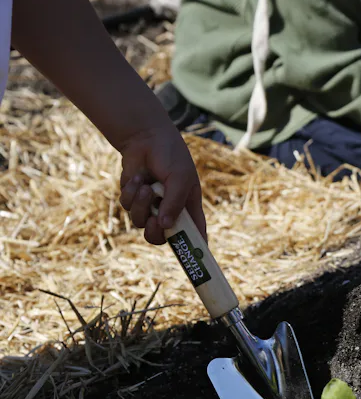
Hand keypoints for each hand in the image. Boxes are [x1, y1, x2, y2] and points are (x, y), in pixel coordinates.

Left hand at [118, 127, 206, 245]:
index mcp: (188, 207)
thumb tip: (165, 225)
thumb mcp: (180, 177)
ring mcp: (150, 206)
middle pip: (162, 237)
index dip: (195, 247)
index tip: (196, 260)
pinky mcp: (132, 199)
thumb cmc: (170, 155)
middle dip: (156, 232)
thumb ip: (174, 202)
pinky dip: (131, 193)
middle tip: (155, 222)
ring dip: (141, 205)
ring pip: (140, 222)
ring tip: (146, 186)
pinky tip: (137, 178)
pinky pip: (127, 207)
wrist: (145, 138)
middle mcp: (169, 211)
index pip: (194, 233)